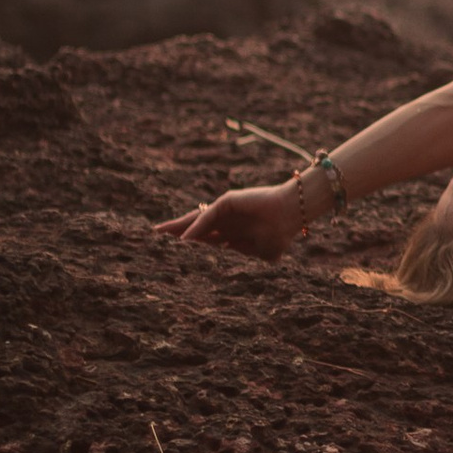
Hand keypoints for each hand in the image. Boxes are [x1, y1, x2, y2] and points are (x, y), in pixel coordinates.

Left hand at [155, 179, 307, 260]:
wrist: (294, 214)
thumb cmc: (282, 233)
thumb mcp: (263, 251)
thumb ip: (244, 250)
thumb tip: (225, 247)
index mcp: (233, 233)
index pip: (207, 237)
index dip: (192, 242)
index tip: (178, 249)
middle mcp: (227, 221)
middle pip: (196, 227)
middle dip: (178, 232)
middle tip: (158, 234)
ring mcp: (227, 211)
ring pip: (196, 220)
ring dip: (178, 227)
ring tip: (160, 231)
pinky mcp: (229, 202)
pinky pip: (208, 216)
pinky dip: (197, 227)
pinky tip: (184, 237)